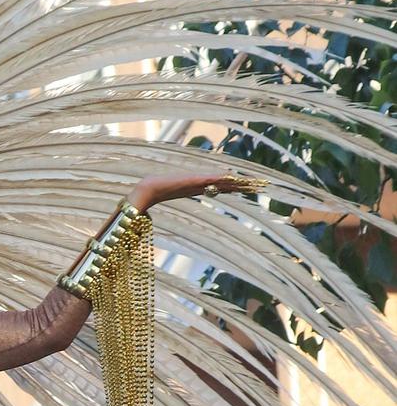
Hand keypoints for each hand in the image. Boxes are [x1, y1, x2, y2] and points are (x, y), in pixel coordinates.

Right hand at [131, 170, 267, 212]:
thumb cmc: (154, 200)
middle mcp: (199, 184)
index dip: (234, 187)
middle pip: (225, 183)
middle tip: (261, 184)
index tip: (247, 187)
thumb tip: (154, 227)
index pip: (219, 187)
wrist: (144, 191)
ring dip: (238, 182)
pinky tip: (236, 179)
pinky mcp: (193, 180)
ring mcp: (197, 181)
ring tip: (255, 182)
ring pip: (222, 181)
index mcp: (195, 189)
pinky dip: (225, 179)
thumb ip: (169, 216)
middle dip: (242, 184)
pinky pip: (213, 180)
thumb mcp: (170, 208)